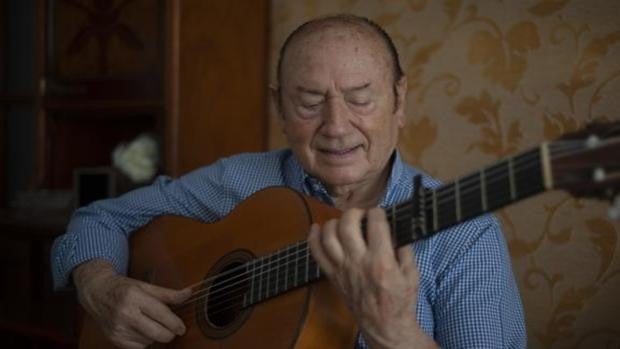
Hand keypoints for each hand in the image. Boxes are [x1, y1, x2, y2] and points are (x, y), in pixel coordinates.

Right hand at [73, 260, 190, 348]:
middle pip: (158, 333)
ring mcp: (118, 329)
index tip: (182, 328)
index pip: (161, 314)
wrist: (96, 292)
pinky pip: (139, 347)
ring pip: (150, 341)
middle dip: (169, 333)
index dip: (175, 323)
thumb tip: (189, 294)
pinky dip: (144, 340)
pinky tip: (140, 329)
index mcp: (135, 297)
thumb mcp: (145, 286)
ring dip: (155, 335)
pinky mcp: (114, 339)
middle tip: (172, 328)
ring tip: (149, 322)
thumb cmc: (123, 288)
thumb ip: (168, 293)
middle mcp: (125, 314)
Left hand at [308, 208, 436, 348]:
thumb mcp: (412, 274)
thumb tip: (396, 231)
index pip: (376, 225)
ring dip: (334, 222)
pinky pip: (317, 253)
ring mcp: (342, 269)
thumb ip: (405, 250)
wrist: (385, 326)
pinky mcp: (333, 276)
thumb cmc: (400, 301)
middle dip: (354, 212)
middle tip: (361, 214)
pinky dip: (313, 238)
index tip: (379, 213)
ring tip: (344, 221)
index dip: (377, 212)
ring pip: (329, 236)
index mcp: (382, 261)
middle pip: (347, 226)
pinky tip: (317, 227)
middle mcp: (359, 262)